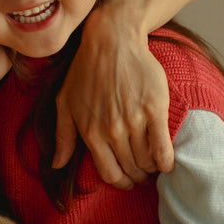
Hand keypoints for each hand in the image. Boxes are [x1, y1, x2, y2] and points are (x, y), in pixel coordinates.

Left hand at [53, 5, 173, 187]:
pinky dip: (166, 161)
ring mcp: (134, 120)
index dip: (121, 182)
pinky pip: (162, 147)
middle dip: (138, 176)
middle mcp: (112, 130)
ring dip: (151, 168)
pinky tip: (166, 162)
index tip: (128, 180)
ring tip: (153, 164)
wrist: (112, 41)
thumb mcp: (65, 103)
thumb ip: (63, 137)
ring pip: (146, 160)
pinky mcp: (154, 109)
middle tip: (143, 173)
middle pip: (130, 168)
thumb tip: (56, 165)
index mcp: (90, 132)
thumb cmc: (85, 71)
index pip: (110, 173)